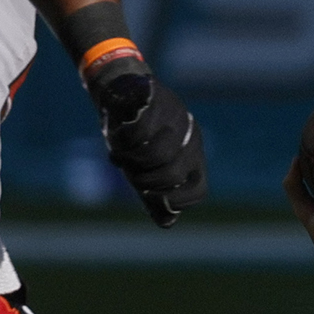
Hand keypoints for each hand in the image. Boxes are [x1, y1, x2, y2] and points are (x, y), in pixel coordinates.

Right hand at [92, 64, 206, 226]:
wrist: (123, 90)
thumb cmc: (138, 136)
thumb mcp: (146, 167)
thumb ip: (155, 195)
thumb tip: (167, 223)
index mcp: (193, 156)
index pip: (198, 190)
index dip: (174, 201)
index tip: (149, 197)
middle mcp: (191, 138)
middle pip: (171, 174)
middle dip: (143, 181)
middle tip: (129, 172)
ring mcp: (176, 118)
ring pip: (157, 153)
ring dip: (132, 161)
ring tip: (120, 156)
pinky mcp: (155, 99)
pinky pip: (139, 130)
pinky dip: (122, 139)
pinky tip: (116, 136)